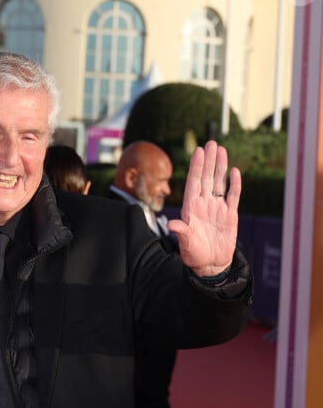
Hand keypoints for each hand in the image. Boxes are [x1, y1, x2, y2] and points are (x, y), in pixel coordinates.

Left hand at [168, 140, 240, 276]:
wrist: (211, 265)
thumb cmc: (195, 255)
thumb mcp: (186, 244)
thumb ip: (182, 232)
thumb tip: (172, 224)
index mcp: (191, 208)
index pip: (194, 183)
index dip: (196, 167)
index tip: (198, 151)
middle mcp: (204, 204)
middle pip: (207, 178)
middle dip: (209, 161)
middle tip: (211, 143)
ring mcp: (217, 208)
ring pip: (219, 183)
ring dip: (220, 167)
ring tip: (222, 150)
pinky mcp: (230, 214)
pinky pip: (233, 196)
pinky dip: (235, 185)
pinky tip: (235, 171)